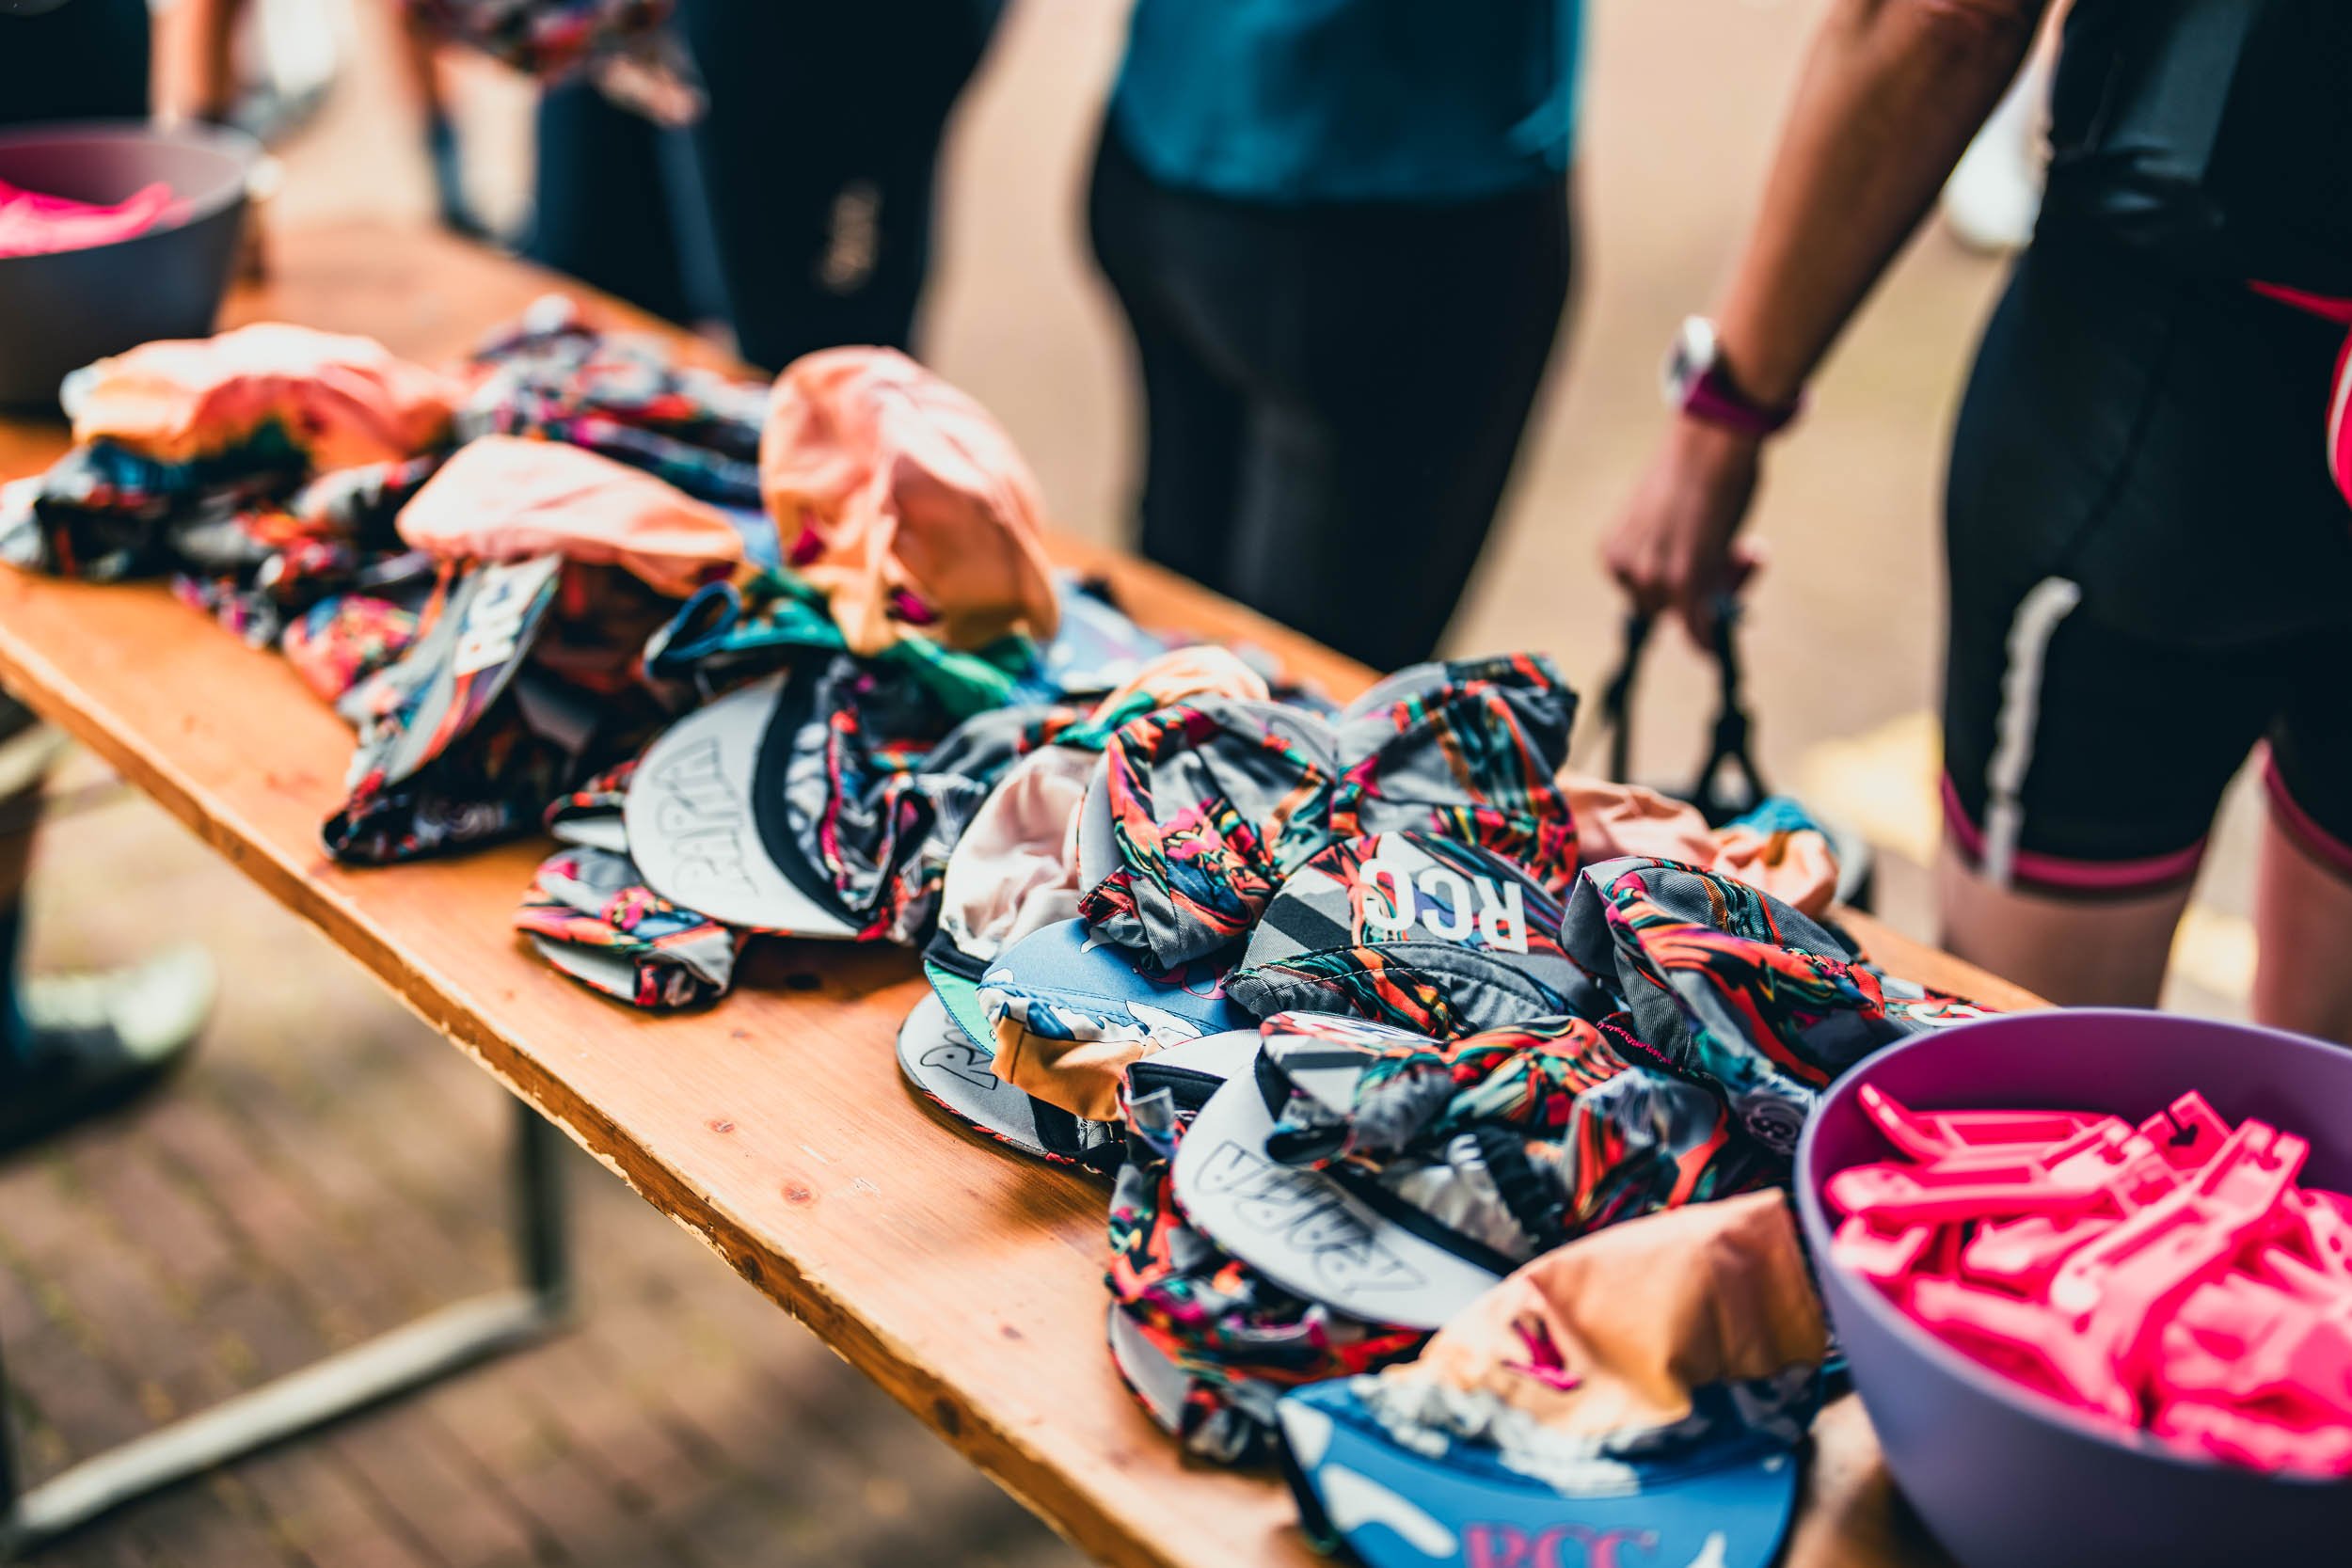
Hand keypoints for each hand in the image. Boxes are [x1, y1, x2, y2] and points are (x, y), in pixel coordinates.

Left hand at [1602, 417, 1765, 643]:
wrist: (1711, 438)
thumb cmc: (1695, 468)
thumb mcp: (1667, 518)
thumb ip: (1670, 554)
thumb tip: (1696, 587)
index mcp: (1613, 553)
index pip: (1643, 598)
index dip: (1678, 593)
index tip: (1710, 573)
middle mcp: (1626, 568)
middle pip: (1667, 610)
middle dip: (1703, 593)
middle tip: (1741, 556)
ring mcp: (1654, 577)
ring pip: (1691, 615)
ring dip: (1725, 592)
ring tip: (1750, 549)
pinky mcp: (1685, 579)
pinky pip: (1698, 627)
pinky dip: (1710, 639)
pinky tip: (1720, 642)